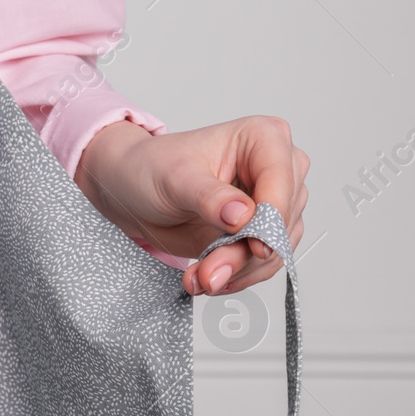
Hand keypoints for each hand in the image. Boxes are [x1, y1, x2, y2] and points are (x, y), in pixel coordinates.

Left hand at [74, 115, 308, 297]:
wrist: (132, 189)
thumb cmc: (151, 168)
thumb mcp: (174, 178)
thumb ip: (209, 197)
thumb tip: (242, 216)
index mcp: (262, 137)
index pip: (281, 180)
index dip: (272, 217)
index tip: (255, 246)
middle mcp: (277, 169)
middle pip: (280, 220)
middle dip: (245, 253)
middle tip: (209, 273)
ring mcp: (273, 203)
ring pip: (275, 248)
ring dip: (238, 270)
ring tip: (199, 278)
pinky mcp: (262, 232)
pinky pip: (264, 264)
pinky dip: (236, 276)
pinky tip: (206, 278)